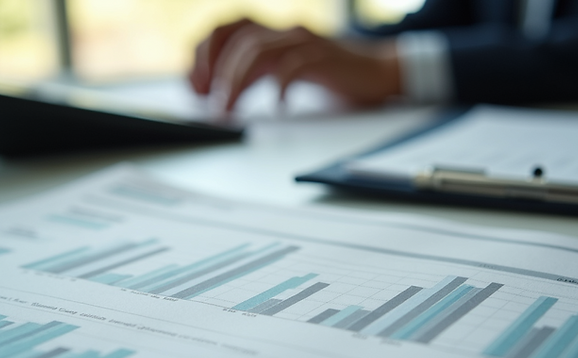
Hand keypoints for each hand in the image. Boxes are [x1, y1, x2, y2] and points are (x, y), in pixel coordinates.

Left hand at [189, 18, 401, 110]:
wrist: (381, 73)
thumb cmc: (333, 77)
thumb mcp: (284, 72)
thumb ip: (255, 75)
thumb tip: (218, 94)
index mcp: (273, 33)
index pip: (226, 28)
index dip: (204, 52)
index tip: (196, 85)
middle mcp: (285, 32)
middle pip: (237, 35)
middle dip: (214, 66)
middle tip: (206, 98)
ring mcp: (305, 42)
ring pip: (259, 49)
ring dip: (236, 80)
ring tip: (228, 109)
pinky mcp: (326, 57)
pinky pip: (295, 66)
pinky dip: (279, 86)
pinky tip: (275, 106)